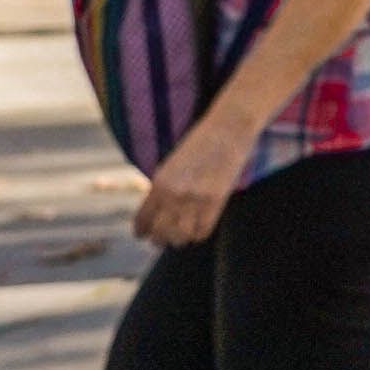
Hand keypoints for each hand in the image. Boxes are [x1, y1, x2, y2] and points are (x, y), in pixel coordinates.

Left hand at [133, 120, 251, 246]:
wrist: (228, 129)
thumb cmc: (200, 144)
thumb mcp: (172, 165)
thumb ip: (162, 188)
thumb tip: (156, 214)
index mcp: (159, 183)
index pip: (143, 220)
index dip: (142, 231)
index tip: (144, 235)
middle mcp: (174, 194)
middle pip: (160, 233)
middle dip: (160, 239)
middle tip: (163, 240)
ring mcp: (195, 199)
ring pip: (180, 237)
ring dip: (179, 239)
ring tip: (181, 236)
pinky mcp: (216, 201)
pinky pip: (202, 231)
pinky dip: (199, 234)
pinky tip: (199, 229)